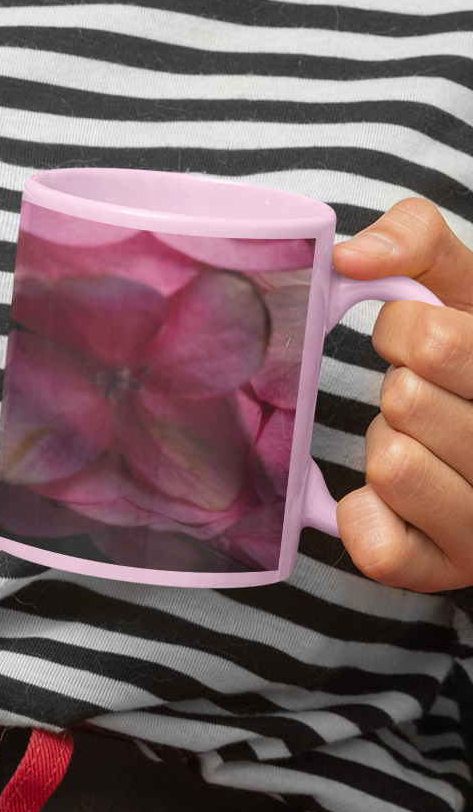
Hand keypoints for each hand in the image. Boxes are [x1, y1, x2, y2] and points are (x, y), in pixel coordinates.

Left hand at [332, 198, 472, 590]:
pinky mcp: (449, 572)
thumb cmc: (467, 361)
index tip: (422, 345)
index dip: (404, 332)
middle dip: (398, 390)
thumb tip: (351, 257)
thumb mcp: (462, 286)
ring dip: (385, 447)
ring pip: (392, 464)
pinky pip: (376, 545)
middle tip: (425, 401)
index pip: (435, 340)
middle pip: (406, 400)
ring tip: (420, 446)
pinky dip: (365, 517)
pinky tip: (393, 503)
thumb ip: (416, 239)